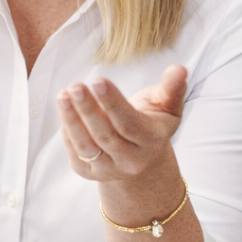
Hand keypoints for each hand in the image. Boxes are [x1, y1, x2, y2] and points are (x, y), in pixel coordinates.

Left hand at [56, 64, 187, 182]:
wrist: (141, 156)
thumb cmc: (152, 121)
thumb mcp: (166, 105)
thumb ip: (171, 88)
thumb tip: (179, 68)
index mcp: (152, 141)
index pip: (129, 123)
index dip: (113, 103)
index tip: (97, 81)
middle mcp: (132, 161)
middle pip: (105, 135)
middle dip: (87, 109)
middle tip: (75, 86)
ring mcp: (110, 170)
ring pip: (86, 146)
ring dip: (71, 120)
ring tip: (63, 96)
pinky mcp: (91, 173)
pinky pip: (75, 153)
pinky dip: (67, 132)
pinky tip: (65, 109)